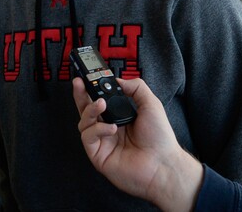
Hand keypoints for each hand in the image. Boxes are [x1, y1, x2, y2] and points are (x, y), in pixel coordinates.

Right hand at [72, 77, 201, 211]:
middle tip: (79, 82)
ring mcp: (102, 142)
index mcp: (119, 117)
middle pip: (86, 109)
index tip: (89, 77)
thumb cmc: (159, 138)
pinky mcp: (97, 155)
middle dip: (81, 94)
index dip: (93, 89)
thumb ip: (136, 88)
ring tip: (101, 105)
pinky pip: (88, 137)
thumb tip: (119, 80)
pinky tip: (111, 128)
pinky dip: (97, 129)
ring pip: (84, 122)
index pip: (100, 100)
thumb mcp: (151, 104)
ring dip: (90, 110)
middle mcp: (108, 128)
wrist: (163, 164)